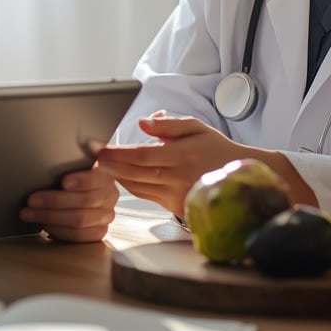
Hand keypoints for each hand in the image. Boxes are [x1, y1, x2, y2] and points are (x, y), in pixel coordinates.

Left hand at [20, 162, 118, 242]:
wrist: (77, 195)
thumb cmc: (69, 180)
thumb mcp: (70, 167)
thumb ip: (66, 165)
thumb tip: (45, 162)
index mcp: (104, 174)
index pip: (96, 179)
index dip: (81, 181)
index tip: (63, 182)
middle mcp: (109, 196)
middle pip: (85, 201)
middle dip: (54, 201)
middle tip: (32, 200)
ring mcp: (106, 216)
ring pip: (79, 220)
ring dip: (50, 217)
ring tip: (30, 213)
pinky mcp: (98, 232)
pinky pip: (78, 235)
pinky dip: (59, 230)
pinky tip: (45, 225)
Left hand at [95, 112, 248, 216]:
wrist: (238, 177)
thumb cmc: (215, 148)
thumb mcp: (196, 127)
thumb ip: (169, 125)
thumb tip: (144, 123)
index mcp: (181, 156)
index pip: (141, 156)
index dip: (118, 154)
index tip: (100, 149)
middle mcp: (177, 178)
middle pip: (134, 174)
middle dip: (110, 167)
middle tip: (92, 159)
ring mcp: (176, 195)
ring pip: (137, 187)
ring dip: (117, 177)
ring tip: (101, 167)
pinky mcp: (175, 208)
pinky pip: (146, 196)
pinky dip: (131, 186)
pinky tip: (121, 177)